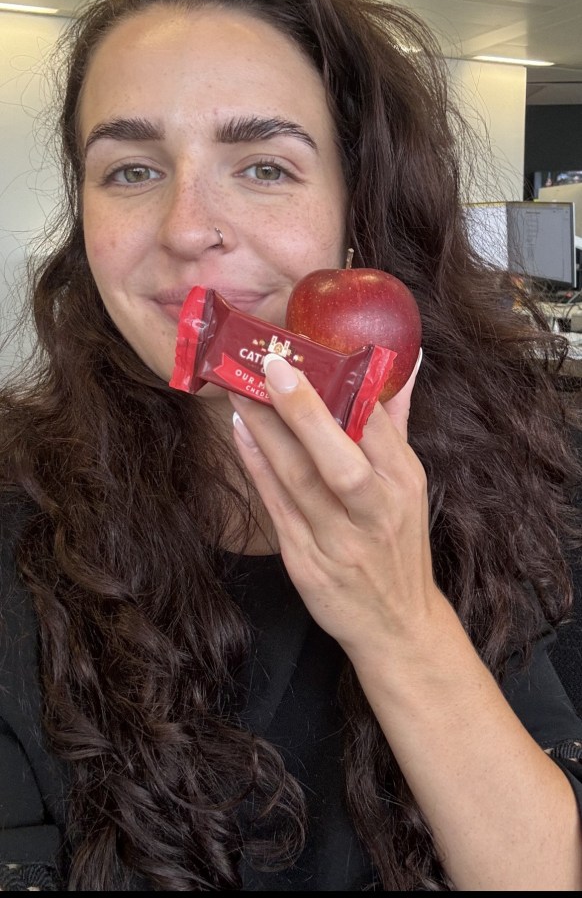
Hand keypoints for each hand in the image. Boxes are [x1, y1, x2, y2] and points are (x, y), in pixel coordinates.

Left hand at [230, 349, 437, 660]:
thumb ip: (396, 426)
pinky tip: (241, 435)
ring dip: (267, 432)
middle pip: (339, 458)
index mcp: (404, 484)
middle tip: (270, 365)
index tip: (310, 351)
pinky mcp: (308, 564)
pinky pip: (277, 508)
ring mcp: (340, 542)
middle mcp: (375, 512)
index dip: (344, 385)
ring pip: (299, 480)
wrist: (396, 625)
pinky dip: (257, 468)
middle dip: (304, 410)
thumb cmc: (399, 544)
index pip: (377, 427)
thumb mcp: (409, 486)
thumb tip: (404, 366)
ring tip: (241, 390)